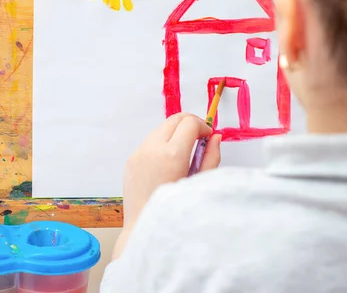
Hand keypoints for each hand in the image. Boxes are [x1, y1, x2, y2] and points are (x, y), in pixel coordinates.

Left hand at [113, 113, 221, 258]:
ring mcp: (139, 153)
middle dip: (189, 124)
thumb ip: (210, 157)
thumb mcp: (199, 183)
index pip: (190, 123)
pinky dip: (161, 143)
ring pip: (160, 128)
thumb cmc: (175, 210)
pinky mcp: (131, 159)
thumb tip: (215, 138)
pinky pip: (148, 141)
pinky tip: (167, 163)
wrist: (144, 227)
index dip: (203, 126)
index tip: (208, 137)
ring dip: (174, 132)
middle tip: (199, 138)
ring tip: (184, 152)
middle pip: (174, 119)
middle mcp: (153, 149)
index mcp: (172, 154)